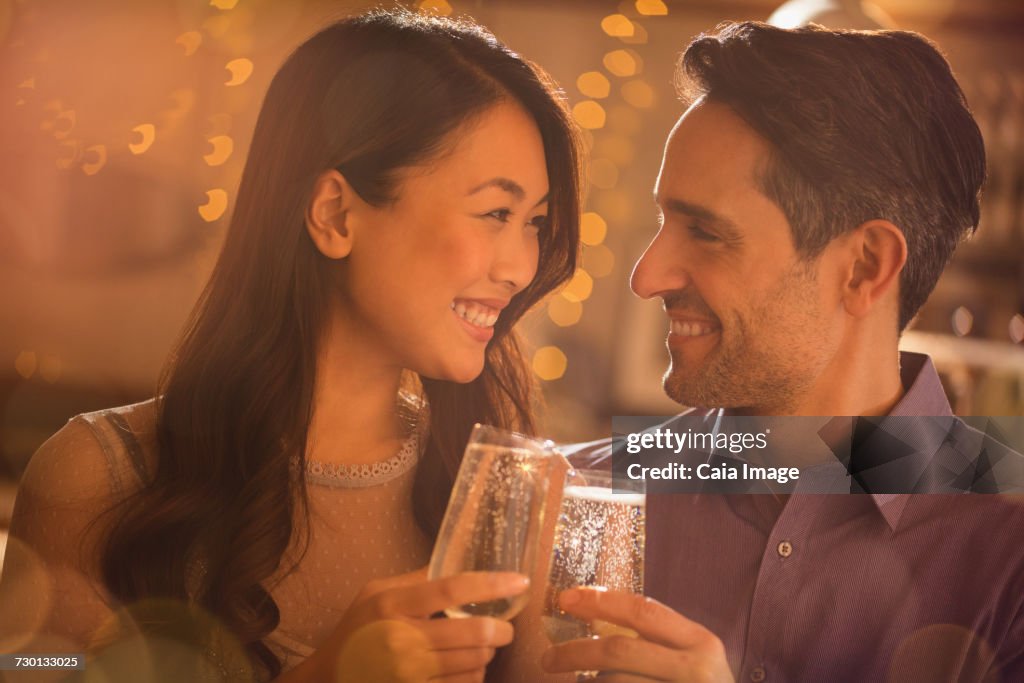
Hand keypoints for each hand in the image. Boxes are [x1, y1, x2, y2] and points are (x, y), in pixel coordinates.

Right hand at [317, 569, 528, 682]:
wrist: (329, 676)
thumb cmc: (356, 629)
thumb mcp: (376, 592)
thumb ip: (416, 579)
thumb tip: (456, 560)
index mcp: (394, 605)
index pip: (453, 589)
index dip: (493, 585)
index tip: (520, 581)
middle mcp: (402, 640)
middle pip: (474, 632)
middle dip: (501, 630)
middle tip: (504, 627)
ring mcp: (410, 674)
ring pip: (475, 662)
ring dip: (487, 654)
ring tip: (481, 648)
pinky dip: (474, 676)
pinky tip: (467, 668)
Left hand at [541, 587, 733, 682]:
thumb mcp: (693, 660)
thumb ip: (656, 640)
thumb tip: (594, 613)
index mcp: (701, 643)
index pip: (642, 611)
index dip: (600, 601)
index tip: (565, 599)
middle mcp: (696, 669)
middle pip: (619, 651)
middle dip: (575, 652)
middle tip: (548, 658)